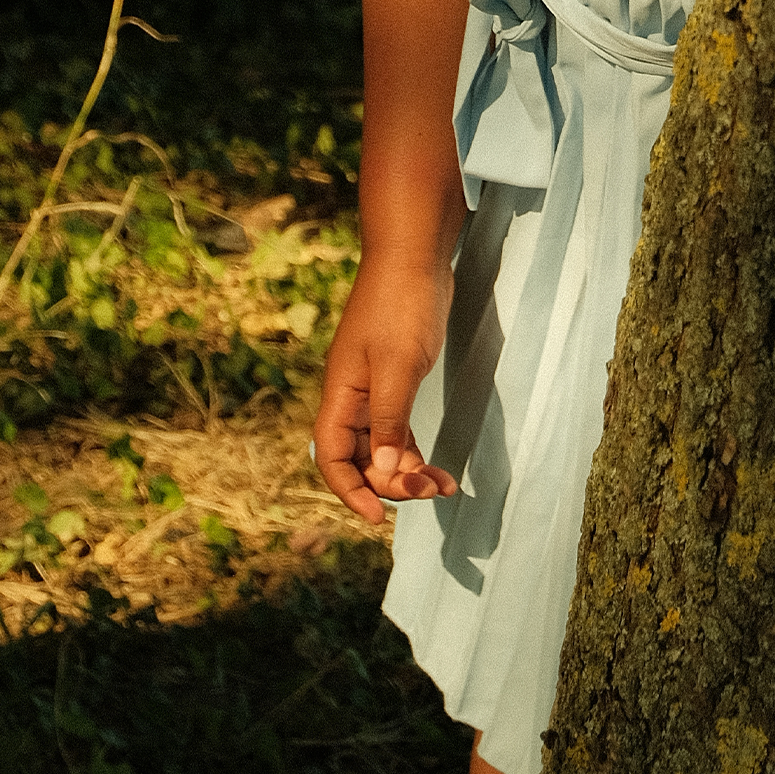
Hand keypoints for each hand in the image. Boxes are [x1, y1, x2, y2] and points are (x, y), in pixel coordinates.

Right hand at [314, 255, 461, 525]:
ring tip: (443, 487)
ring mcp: (374, 389)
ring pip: (382, 447)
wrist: (414, 256)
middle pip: (359, 458)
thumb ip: (391, 420)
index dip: (349, 490)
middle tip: (430, 491)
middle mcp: (353, 397)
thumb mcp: (397, 366)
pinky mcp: (397, 380)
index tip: (377, 517)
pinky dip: (416, 451)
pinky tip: (438, 468)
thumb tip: (386, 471)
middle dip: (390, 482)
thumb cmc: (402, 305)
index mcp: (342, 394)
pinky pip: (398, 430)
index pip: (331, 456)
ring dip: (407, 471)